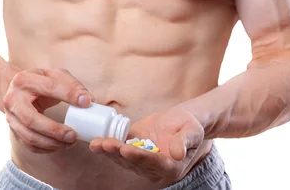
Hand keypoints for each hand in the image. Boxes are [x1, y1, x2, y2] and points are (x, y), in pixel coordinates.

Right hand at [3, 68, 93, 152]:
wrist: (19, 89)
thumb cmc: (41, 81)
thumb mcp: (56, 75)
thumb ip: (73, 85)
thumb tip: (89, 100)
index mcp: (24, 80)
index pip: (49, 87)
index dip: (69, 95)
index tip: (86, 103)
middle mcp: (13, 99)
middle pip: (31, 120)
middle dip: (54, 130)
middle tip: (73, 135)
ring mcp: (10, 117)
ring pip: (28, 136)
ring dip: (51, 143)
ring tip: (70, 142)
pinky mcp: (13, 130)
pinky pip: (28, 144)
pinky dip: (45, 148)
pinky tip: (59, 146)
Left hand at [89, 106, 204, 184]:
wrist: (181, 122)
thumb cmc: (190, 126)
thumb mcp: (193, 131)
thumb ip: (185, 141)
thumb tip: (177, 153)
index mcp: (170, 166)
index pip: (153, 163)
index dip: (138, 157)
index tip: (126, 150)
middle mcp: (153, 168)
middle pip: (133, 162)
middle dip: (118, 154)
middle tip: (106, 145)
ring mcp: (141, 160)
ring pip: (123, 158)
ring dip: (109, 151)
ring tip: (97, 143)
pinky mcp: (133, 150)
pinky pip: (119, 150)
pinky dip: (107, 147)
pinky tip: (96, 142)